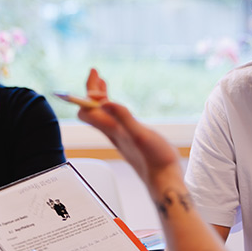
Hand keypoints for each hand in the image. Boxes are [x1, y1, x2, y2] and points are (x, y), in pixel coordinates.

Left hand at [77, 69, 182, 192]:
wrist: (163, 179)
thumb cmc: (155, 159)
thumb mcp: (140, 135)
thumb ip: (123, 118)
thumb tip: (104, 102)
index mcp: (112, 129)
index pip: (87, 110)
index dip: (88, 93)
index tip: (96, 76)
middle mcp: (112, 132)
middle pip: (92, 109)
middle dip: (91, 89)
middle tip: (94, 71)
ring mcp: (119, 135)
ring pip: (102, 113)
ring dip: (99, 96)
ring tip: (100, 80)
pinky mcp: (128, 138)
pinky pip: (113, 118)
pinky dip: (110, 106)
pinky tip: (115, 102)